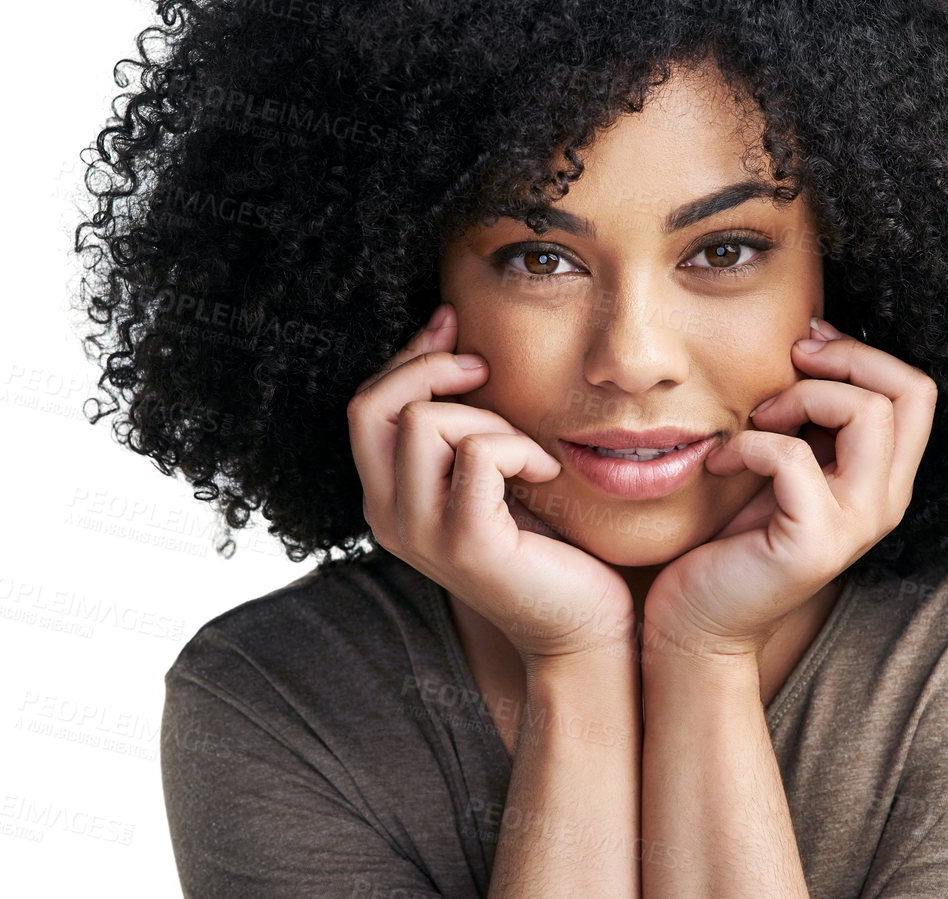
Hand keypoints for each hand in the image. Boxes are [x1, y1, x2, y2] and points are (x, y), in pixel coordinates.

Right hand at [347, 302, 636, 664]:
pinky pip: (481, 453)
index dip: (408, 357)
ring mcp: (422, 534)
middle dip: (430, 368)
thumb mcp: (488, 467)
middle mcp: (389, 518)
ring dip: (487, 419)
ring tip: (525, 452)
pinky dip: (521, 448)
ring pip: (425, 422)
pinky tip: (546, 474)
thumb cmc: (545, 540)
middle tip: (484, 370)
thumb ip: (460, 418)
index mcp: (388, 498)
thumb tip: (450, 325)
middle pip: (372, 406)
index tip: (453, 326)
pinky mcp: (466, 544)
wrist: (582, 623)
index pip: (365, 405)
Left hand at [643, 317, 935, 660]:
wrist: (698, 619)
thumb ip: (812, 416)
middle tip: (788, 365)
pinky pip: (793, 457)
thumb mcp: (784, 461)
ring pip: (867, 413)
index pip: (916, 390)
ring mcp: (856, 525)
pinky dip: (749, 443)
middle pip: (911, 391)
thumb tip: (811, 336)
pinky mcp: (814, 544)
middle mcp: (886, 501)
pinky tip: (720, 462)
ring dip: (799, 397)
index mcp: (883, 477)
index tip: (804, 346)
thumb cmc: (732, 536)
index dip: (862, 352)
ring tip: (754, 420)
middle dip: (845, 359)